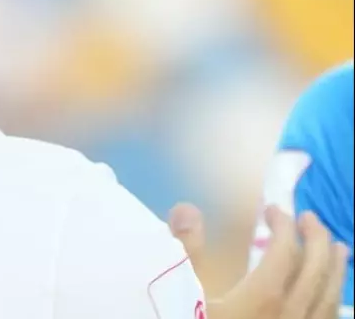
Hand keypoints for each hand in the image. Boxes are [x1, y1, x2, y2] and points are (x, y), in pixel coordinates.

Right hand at [171, 203, 348, 318]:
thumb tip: (189, 209)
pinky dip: (332, 302)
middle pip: (317, 270)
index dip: (283, 224)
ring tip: (337, 248)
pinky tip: (328, 297)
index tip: (273, 209)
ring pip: (330, 298)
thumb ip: (186, 253)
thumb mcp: (180, 299)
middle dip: (316, 238)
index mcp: (263, 298)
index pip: (285, 250)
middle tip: (308, 218)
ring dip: (335, 268)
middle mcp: (291, 316)